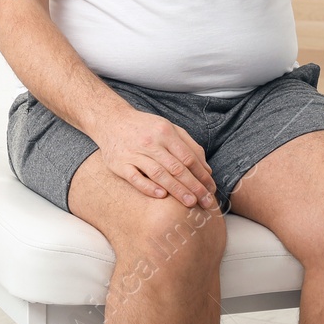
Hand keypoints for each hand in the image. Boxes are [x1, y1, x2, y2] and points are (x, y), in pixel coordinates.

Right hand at [95, 108, 216, 208]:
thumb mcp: (169, 128)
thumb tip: (207, 169)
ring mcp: (134, 154)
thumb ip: (189, 146)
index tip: (211, 189)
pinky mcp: (120, 164)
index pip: (188, 157)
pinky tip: (162, 196)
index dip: (202, 174)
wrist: (111, 120)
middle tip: (206, 202)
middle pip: (176, 167)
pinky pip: (135, 178)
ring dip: (176, 190)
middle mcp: (151, 143)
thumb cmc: (145, 127)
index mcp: (165, 132)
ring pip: (159, 174)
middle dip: (194, 186)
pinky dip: (149, 187)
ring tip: (190, 203)